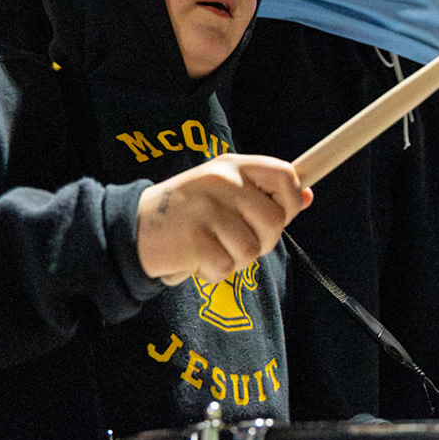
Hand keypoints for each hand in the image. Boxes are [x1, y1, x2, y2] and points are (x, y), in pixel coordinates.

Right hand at [136, 154, 310, 285]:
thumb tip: (307, 196)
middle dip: (262, 240)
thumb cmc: (187, 212)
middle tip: (234, 241)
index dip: (291, 200)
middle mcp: (222, 182)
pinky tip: (198, 262)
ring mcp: (208, 209)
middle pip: (274, 220)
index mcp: (232, 166)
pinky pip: (228, 266)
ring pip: (253, 248)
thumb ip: (262, 193)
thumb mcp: (222, 190)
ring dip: (236, 260)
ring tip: (213, 250)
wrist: (132, 228)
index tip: (281, 215)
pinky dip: (215, 273)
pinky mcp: (195, 239)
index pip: (284, 175)